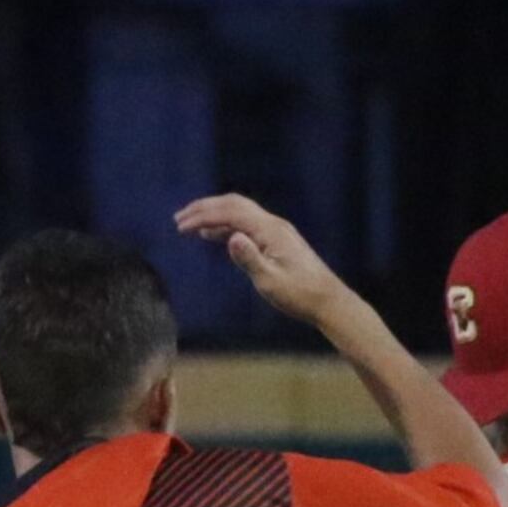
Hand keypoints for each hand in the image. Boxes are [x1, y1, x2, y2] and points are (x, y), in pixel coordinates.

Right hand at [175, 194, 355, 327]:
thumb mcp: (271, 282)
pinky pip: (247, 225)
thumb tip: (232, 238)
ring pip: (240, 213)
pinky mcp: (278, 241)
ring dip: (213, 216)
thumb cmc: (301, 295)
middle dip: (205, 209)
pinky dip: (226, 226)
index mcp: (271, 231)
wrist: (329, 302)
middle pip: (233, 204)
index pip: (230, 213)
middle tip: (179, 219)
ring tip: (188, 226)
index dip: (203, 217)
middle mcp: (274, 225)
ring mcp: (277, 232)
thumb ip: (250, 260)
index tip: (181, 227)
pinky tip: (212, 236)